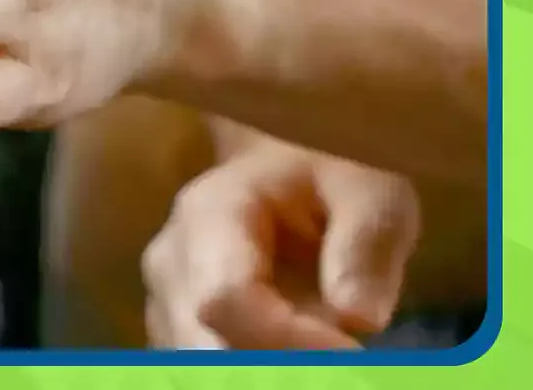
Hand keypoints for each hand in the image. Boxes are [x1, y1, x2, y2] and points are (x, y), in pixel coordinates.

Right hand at [144, 140, 418, 348]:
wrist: (284, 166)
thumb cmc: (329, 175)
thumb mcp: (368, 192)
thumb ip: (365, 246)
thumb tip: (358, 319)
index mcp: (211, 215)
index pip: (226, 298)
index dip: (286, 341)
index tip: (354, 352)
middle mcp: (171, 263)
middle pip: (202, 348)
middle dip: (277, 370)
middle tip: (346, 364)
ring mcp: (165, 302)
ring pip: (196, 367)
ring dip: (265, 373)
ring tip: (326, 361)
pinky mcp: (177, 333)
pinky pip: (201, 369)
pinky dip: (253, 372)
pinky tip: (299, 362)